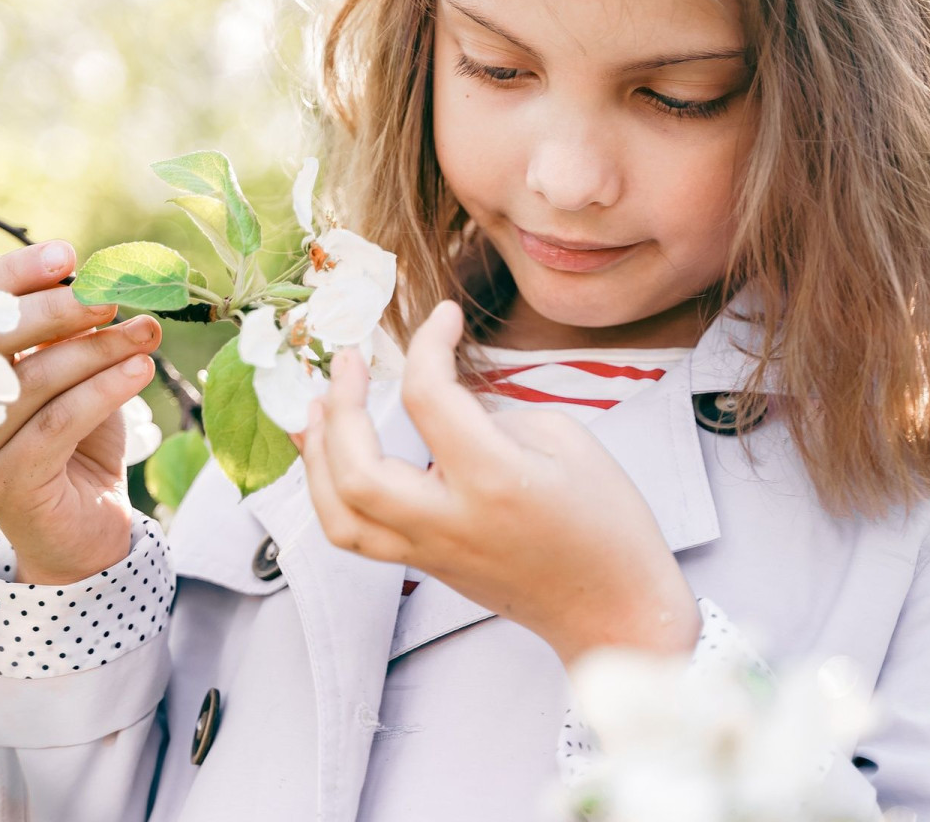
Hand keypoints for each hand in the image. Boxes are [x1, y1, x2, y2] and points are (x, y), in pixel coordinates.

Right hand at [0, 239, 158, 585]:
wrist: (85, 534)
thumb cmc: (79, 445)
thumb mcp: (76, 379)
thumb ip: (72, 334)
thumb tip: (99, 276)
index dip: (16, 276)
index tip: (66, 254)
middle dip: (58, 309)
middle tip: (112, 293)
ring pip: (34, 382)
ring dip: (97, 349)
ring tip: (146, 332)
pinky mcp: (7, 481)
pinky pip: (56, 423)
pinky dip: (102, 391)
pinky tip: (140, 372)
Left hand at [294, 300, 700, 667]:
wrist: (615, 611)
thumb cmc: (606, 522)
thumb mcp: (563, 440)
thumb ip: (491, 415)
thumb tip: (443, 403)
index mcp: (494, 479)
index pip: (429, 398)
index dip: (428, 343)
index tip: (442, 316)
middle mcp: (450, 521)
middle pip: (358, 469)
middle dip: (342, 405)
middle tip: (349, 360)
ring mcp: (432, 551)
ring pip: (340, 515)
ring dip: (317, 457)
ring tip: (314, 407)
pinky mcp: (427, 567)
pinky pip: (357, 535)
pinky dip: (329, 494)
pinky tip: (326, 459)